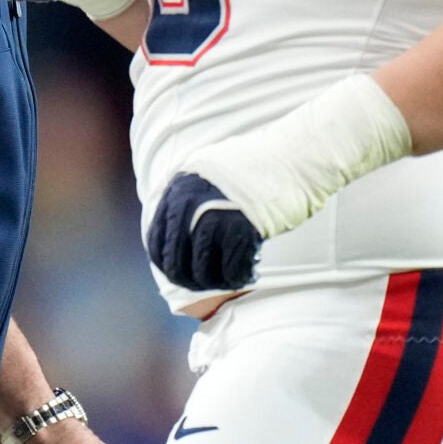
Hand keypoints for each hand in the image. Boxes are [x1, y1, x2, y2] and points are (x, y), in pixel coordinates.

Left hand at [145, 171, 261, 291]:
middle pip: (176, 262)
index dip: (165, 264)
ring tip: (227, 280)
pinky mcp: (242, 230)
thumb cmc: (249, 169)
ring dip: (214, 283)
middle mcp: (191, 205)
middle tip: (203, 284)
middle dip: (189, 280)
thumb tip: (174, 240)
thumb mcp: (205, 173)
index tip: (177, 273)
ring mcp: (215, 218)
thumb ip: (186, 200)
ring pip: (202, 271)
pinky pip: (231, 270)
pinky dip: (237, 279)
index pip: (156, 241)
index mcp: (177, 190)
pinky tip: (246, 275)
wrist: (286, 159)